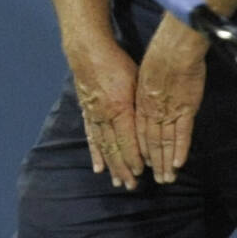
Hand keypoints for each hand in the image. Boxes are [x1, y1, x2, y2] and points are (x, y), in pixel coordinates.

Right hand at [68, 38, 145, 190]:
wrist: (87, 52)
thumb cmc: (117, 63)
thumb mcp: (135, 82)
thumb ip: (140, 106)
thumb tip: (149, 127)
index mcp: (120, 109)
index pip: (128, 140)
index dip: (135, 158)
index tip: (142, 172)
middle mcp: (105, 117)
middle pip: (115, 148)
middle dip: (124, 168)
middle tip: (131, 186)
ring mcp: (94, 117)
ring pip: (103, 147)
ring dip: (110, 166)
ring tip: (115, 181)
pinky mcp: (87, 114)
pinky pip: (91, 138)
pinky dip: (95, 154)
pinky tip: (98, 166)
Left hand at [131, 19, 207, 184]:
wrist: (173, 50)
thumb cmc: (159, 57)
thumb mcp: (144, 77)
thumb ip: (146, 94)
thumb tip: (148, 102)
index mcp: (141, 104)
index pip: (139, 133)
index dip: (140, 150)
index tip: (141, 164)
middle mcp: (152, 112)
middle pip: (151, 142)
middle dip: (152, 162)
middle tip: (155, 179)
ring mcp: (168, 112)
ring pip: (165, 142)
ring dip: (165, 162)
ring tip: (166, 179)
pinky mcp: (185, 110)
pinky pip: (182, 134)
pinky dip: (180, 150)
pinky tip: (178, 164)